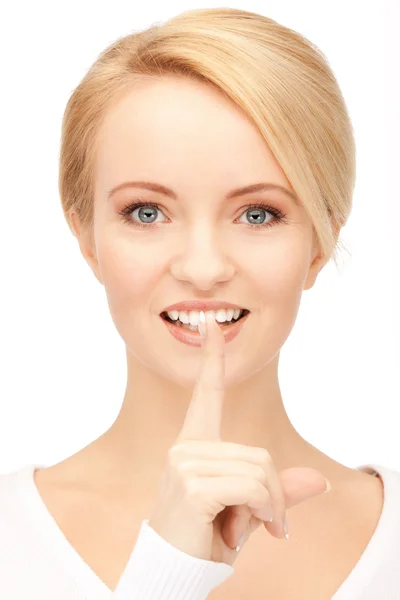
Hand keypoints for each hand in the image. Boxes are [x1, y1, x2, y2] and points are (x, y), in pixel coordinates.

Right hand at [148, 312, 328, 565]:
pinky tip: (238, 532)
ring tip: (250, 529)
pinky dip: (262, 511)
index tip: (213, 327)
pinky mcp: (191, 484)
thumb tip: (320, 482)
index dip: (213, 360)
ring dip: (269, 507)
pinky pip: (251, 487)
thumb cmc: (205, 537)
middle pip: (260, 453)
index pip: (206, 395)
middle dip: (274, 494)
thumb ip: (278, 491)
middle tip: (267, 524)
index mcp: (195, 445)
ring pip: (260, 470)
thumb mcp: (248, 510)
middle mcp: (186, 447)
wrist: (172, 572)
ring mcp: (185, 463)